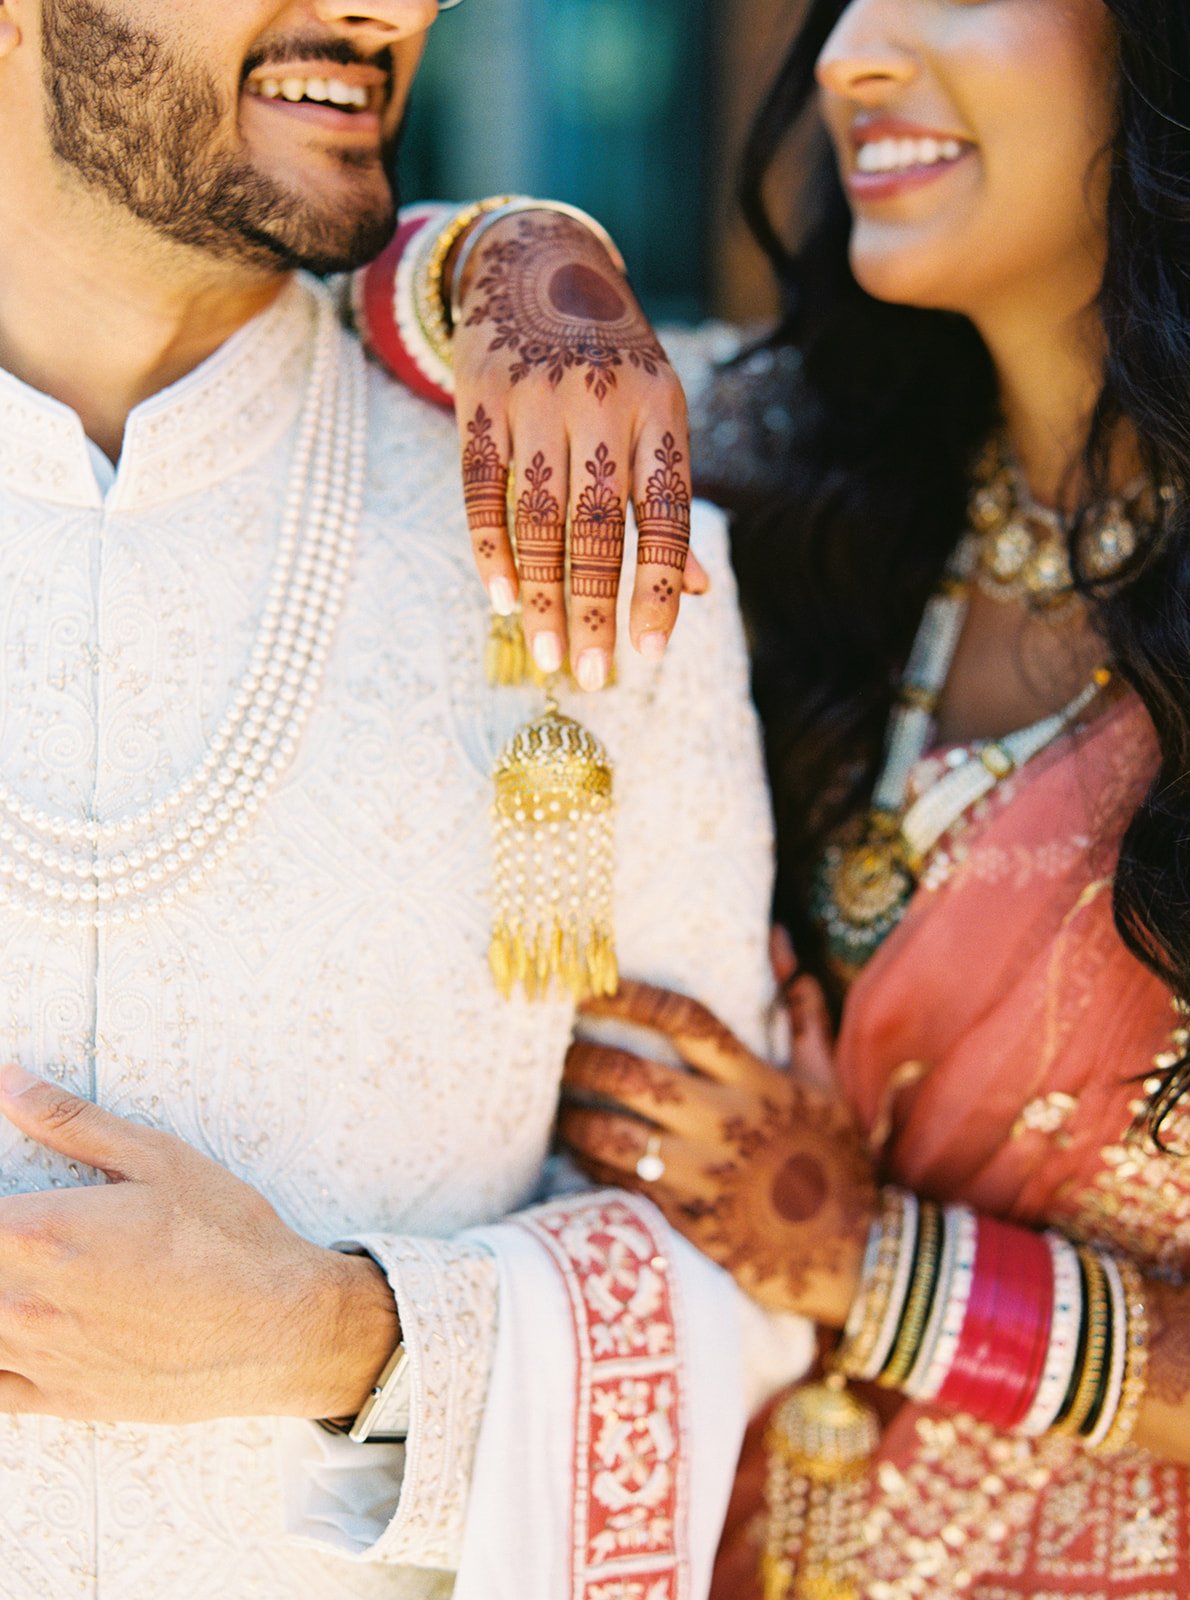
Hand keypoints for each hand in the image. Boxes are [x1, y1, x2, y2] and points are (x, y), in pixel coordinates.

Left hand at [0, 1065, 397, 1424]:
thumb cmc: (227, 1238)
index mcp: (41, 1234)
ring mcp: (39, 1358)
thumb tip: (12, 1086)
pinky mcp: (60, 1400)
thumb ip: (72, 1123)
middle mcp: (24, 1302)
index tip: (10, 1204)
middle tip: (22, 1237)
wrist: (280, 1326)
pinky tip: (18, 1327)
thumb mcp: (158, 1159)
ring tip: (27, 1274)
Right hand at [451, 210, 706, 690]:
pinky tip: (500, 599)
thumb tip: (698, 591)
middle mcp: (603, 404)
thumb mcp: (657, 413)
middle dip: (597, 610)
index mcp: (660, 412)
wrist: (539, 258)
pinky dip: (489, 548)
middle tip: (595, 674)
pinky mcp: (482, 399)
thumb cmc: (613, 359)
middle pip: (599, 528)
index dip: (659, 589)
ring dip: (543, 597)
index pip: (666, 517)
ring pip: (539, 517)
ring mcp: (538, 400)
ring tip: (549, 656)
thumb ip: (669, 500)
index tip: (650, 653)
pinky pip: (481, 488)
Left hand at [557, 981, 876, 1325]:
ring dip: (573, 1116)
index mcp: (756, 1081)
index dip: (631, 997)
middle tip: (555, 1046)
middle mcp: (724, 1121)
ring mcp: (701, 1173)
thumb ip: (800, 1014)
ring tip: (555, 1102)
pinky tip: (576, 1151)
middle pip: (633, 1075)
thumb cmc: (835, 1160)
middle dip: (583, 1057)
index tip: (592, 984)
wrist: (853, 1253)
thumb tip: (780, 943)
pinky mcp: (686, 1218)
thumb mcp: (826, 1084)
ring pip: (612, 1134)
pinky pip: (620, 1183)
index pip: (684, 1020)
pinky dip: (590, 1164)